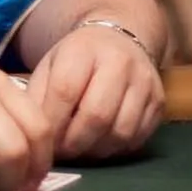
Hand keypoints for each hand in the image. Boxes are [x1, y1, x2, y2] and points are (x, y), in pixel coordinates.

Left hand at [26, 27, 163, 160]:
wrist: (119, 38)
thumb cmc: (77, 58)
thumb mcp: (50, 64)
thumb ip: (37, 96)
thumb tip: (32, 134)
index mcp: (84, 48)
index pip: (66, 90)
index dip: (53, 122)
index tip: (43, 139)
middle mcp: (120, 62)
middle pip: (97, 115)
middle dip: (74, 143)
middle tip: (62, 152)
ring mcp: (144, 82)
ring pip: (120, 132)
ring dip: (96, 150)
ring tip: (80, 149)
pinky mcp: (159, 101)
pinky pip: (138, 138)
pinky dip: (116, 149)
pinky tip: (100, 144)